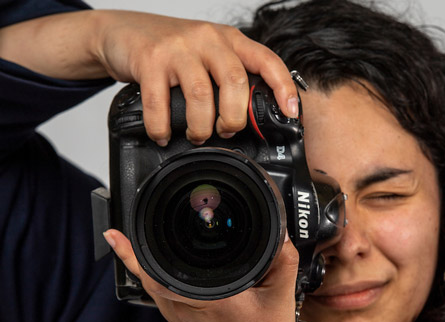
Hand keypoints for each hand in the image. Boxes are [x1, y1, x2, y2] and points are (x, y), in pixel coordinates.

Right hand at [0, 10, 298, 145]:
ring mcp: (177, 48)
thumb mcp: (207, 56)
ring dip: (201, 126)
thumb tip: (249, 119)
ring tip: (197, 135)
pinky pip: (160, 104)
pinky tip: (163, 135)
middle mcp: (206, 39)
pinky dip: (163, 128)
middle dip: (234, 118)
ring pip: (202, 95)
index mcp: (227, 40)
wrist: (123, 32)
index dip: (282, 87)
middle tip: (226, 131)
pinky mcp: (150, 60)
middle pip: (235, 82)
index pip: (265, 59)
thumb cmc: (170, 51)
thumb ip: (227, 78)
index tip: (290, 113)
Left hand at [104, 229, 300, 321]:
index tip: (122, 233)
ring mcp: (179, 319)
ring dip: (138, 265)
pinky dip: (150, 279)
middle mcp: (185, 309)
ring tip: (125, 242)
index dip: (140, 252)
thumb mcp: (282, 294)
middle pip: (148, 277)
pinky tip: (150, 267)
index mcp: (208, 298)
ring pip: (151, 287)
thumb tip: (279, 230)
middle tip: (118, 230)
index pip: (164, 272)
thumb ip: (283, 257)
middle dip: (132, 252)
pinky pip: (159, 296)